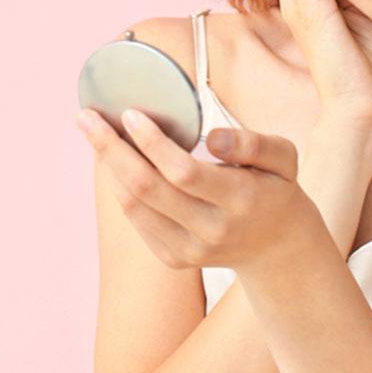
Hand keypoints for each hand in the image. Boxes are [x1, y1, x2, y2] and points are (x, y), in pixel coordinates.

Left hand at [77, 107, 319, 274]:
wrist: (277, 248)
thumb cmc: (277, 190)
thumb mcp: (284, 158)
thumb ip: (253, 143)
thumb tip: (211, 138)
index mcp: (240, 200)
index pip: (184, 173)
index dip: (152, 144)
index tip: (130, 114)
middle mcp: (211, 230)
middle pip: (147, 189)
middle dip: (111, 150)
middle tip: (86, 117)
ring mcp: (189, 250)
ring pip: (134, 206)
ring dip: (110, 167)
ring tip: (95, 133)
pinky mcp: (174, 258)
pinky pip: (137, 219)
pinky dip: (121, 187)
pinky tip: (114, 161)